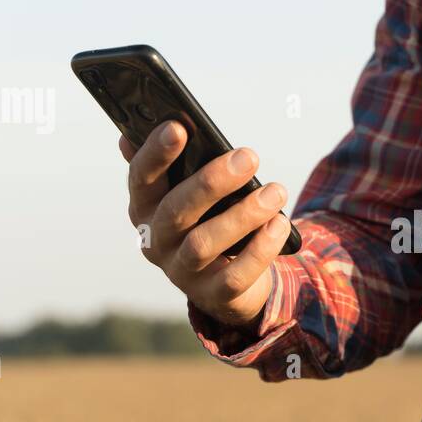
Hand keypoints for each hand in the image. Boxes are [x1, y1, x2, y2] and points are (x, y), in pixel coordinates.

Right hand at [121, 120, 292, 328]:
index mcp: (146, 208)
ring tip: (276, 191)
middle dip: (212, 181)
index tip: (179, 126)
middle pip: (177, 210)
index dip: (156, 153)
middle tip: (249, 156)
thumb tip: (146, 128)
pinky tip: (280, 224)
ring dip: (244, 214)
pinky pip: (236, 275)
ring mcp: (183, 272)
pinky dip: (261, 248)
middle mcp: (157, 241)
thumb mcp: (191, 192)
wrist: (229, 282)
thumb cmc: (209, 220)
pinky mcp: (214, 295)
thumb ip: (173, 164)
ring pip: (205, 243)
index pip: (141, 178)